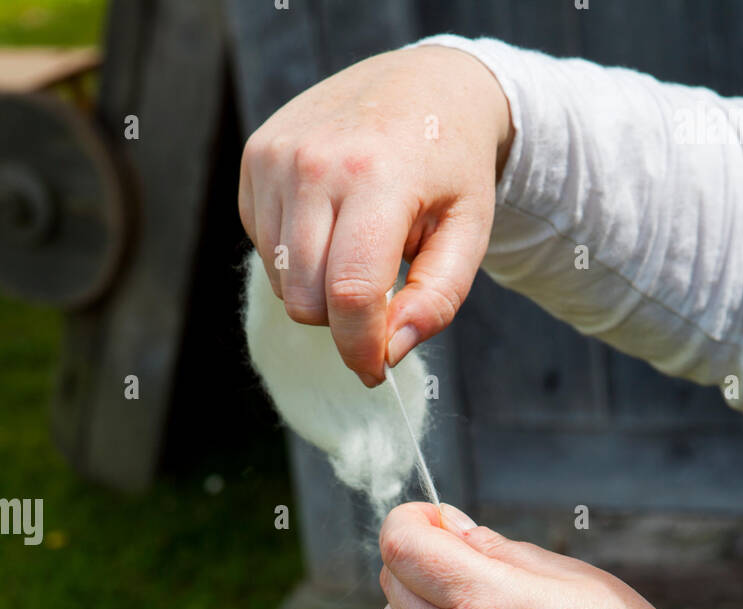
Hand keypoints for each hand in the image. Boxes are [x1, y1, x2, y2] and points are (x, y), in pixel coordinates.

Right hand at [238, 45, 512, 385]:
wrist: (426, 83)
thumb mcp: (468, 234)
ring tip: (360, 250)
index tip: (375, 372)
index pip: (350, 294)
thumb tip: (387, 353)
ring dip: (319, 288)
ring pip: (280, 279)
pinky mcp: (255, 156)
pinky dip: (298, 255)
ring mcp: (277, 155)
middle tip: (380, 301)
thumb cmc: (452, 167)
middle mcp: (315, 162)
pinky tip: (333, 222)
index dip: (360, 349)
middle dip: (342, 321)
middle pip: (306, 298)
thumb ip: (436, 300)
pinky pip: (263, 246)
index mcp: (378, 176)